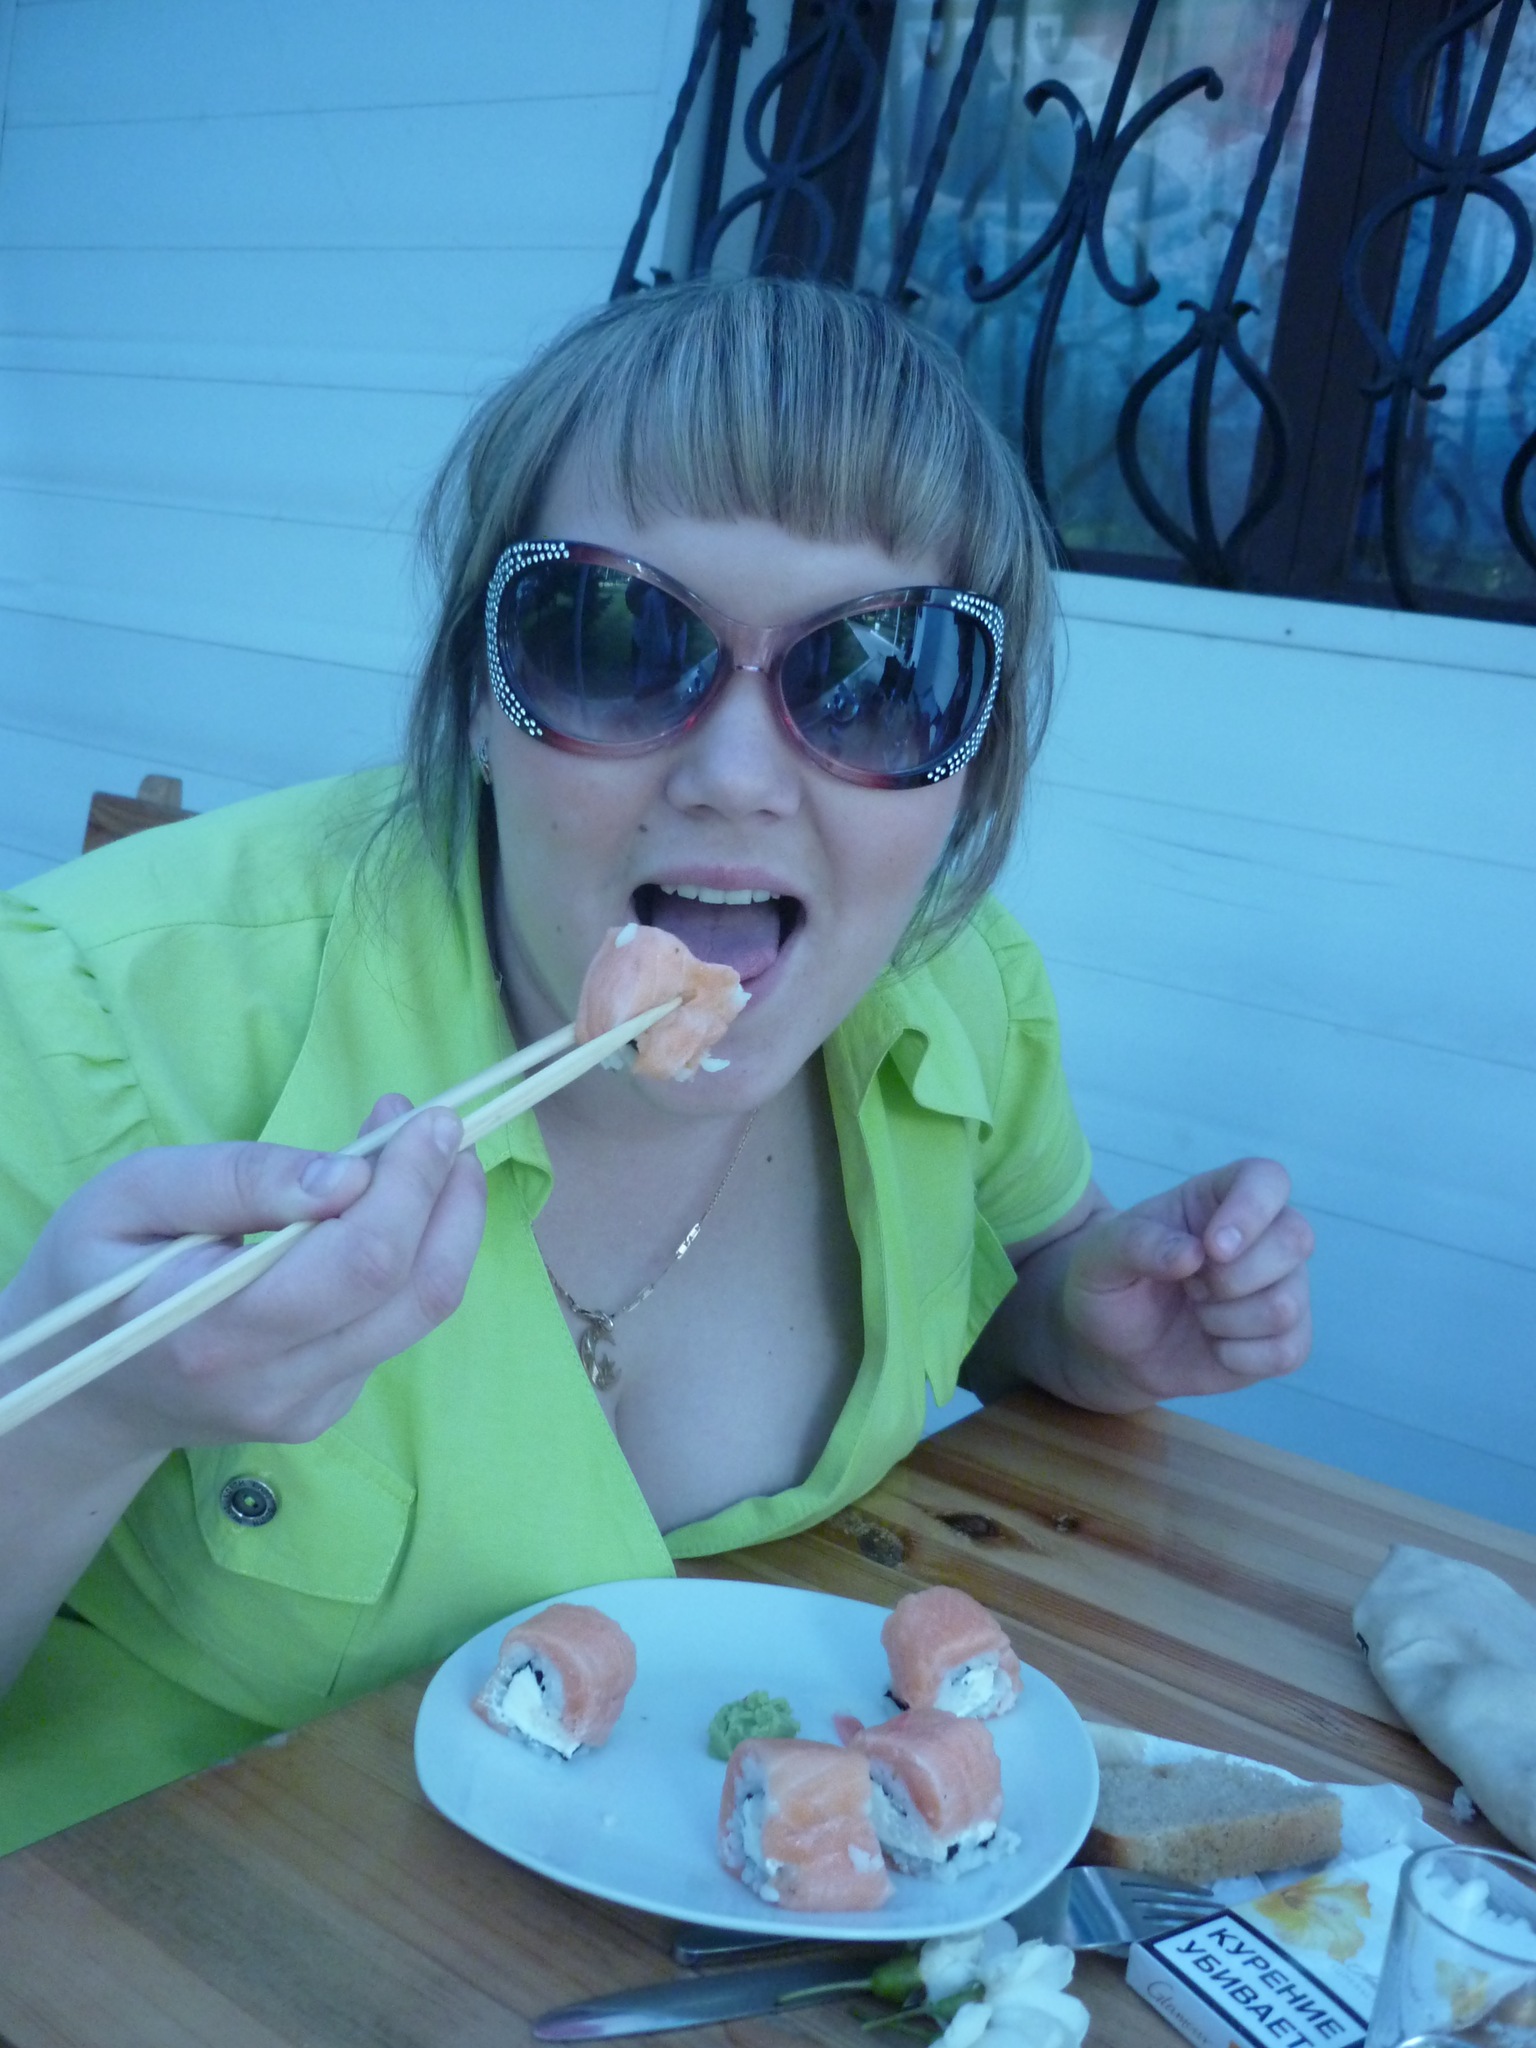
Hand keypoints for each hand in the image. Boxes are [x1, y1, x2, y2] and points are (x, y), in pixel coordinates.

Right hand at [0, 1098, 486, 1455]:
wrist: (86, 1387)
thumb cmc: (100, 1269)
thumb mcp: (134, 1194)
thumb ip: (237, 1180)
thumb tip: (348, 1175)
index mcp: (211, 1329)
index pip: (357, 1263)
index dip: (411, 1185)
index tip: (429, 1119)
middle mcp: (270, 1383)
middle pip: (408, 1290)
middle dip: (443, 1195)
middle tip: (439, 1125)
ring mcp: (306, 1407)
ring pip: (421, 1312)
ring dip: (446, 1222)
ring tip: (426, 1153)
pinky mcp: (327, 1410)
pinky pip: (396, 1326)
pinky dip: (413, 1257)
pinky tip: (384, 1209)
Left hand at [1058, 1159, 1312, 1406]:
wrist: (1114, 1345)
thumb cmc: (1112, 1284)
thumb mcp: (1100, 1256)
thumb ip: (1135, 1244)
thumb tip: (1192, 1254)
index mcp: (1219, 1198)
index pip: (1268, 1180)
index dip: (1251, 1210)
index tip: (1212, 1248)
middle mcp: (1264, 1236)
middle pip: (1296, 1240)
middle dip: (1231, 1278)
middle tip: (1190, 1286)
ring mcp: (1282, 1286)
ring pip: (1286, 1304)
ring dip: (1225, 1320)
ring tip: (1197, 1312)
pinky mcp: (1286, 1338)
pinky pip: (1289, 1351)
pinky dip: (1240, 1357)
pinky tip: (1214, 1345)